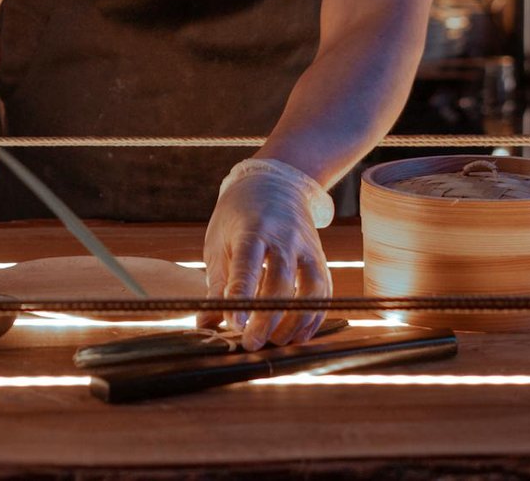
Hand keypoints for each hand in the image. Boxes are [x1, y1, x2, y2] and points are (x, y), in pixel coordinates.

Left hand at [198, 160, 333, 350]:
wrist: (274, 185)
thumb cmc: (238, 218)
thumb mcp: (219, 243)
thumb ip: (216, 285)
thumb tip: (205, 323)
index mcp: (252, 229)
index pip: (248, 264)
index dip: (242, 296)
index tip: (234, 324)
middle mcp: (284, 237)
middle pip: (280, 281)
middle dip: (267, 317)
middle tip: (251, 343)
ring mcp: (308, 248)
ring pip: (310, 290)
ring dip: (294, 322)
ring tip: (275, 343)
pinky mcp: (322, 260)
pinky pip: (323, 293)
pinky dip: (313, 318)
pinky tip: (296, 335)